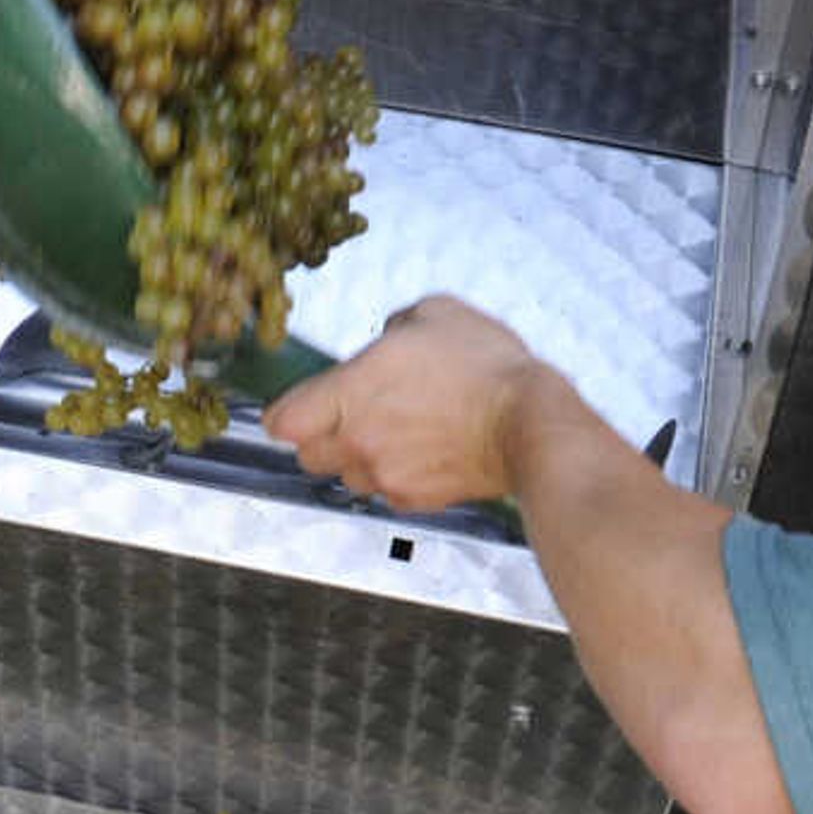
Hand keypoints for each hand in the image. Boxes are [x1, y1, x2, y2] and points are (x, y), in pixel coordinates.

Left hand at [261, 296, 554, 511]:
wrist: (530, 424)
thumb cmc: (487, 368)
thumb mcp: (437, 314)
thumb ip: (394, 327)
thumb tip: (386, 339)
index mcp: (351, 392)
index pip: (282, 421)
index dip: (289, 412)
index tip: (304, 404)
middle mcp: (357, 440)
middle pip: (307, 456)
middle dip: (321, 437)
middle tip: (352, 415)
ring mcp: (383, 474)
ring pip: (345, 476)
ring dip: (357, 458)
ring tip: (397, 432)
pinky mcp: (411, 499)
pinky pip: (383, 491)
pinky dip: (393, 476)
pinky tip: (423, 452)